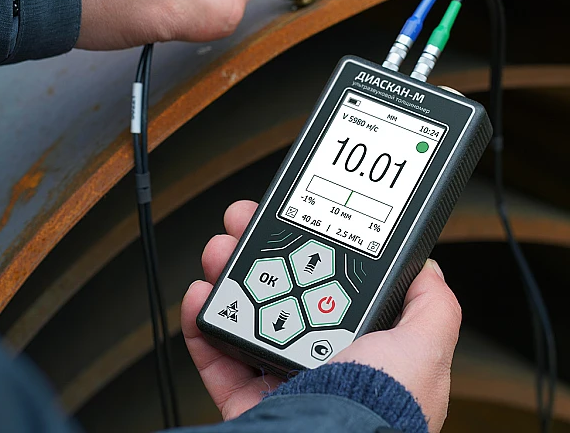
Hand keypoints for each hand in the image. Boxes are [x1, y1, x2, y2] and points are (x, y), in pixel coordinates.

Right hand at [182, 201, 461, 430]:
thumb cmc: (382, 410)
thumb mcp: (423, 349)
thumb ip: (431, 307)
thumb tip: (427, 268)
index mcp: (358, 345)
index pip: (326, 284)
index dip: (305, 248)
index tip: (289, 222)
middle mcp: (319, 360)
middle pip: (280, 292)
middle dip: (256, 252)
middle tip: (242, 226)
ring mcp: (280, 378)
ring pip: (246, 317)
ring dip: (227, 276)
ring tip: (219, 251)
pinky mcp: (246, 400)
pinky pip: (217, 356)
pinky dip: (203, 324)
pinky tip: (201, 296)